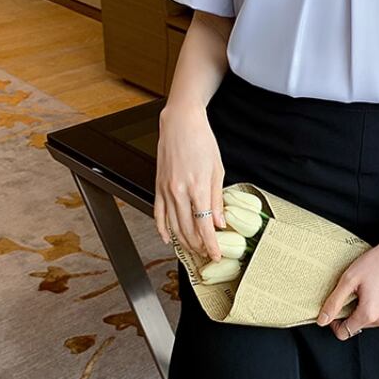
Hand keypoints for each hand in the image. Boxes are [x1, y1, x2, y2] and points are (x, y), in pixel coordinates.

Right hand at [153, 102, 225, 261]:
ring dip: (183, 241)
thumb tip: (219, 222)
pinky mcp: (158, 186)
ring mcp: (166, 190)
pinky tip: (168, 238)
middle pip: (188, 229)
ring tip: (193, 249)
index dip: (210, 244)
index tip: (216, 254)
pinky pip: (158, 213)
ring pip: (173, 225)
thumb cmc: (201, 141)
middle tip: (207, 253)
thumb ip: (217, 199)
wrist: (180, 123)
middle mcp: (179, 191)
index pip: (204, 225)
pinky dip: (162, 229)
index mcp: (198, 187)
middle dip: (198, 246)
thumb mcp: (217, 170)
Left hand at [317, 223, 378, 340]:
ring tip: (370, 288)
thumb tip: (322, 320)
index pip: (344, 332)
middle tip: (356, 290)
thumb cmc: (378, 262)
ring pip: (372, 321)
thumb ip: (334, 302)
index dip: (335, 322)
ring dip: (367, 309)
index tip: (337, 307)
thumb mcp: (349, 279)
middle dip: (353, 311)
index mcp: (369, 314)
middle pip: (359, 325)